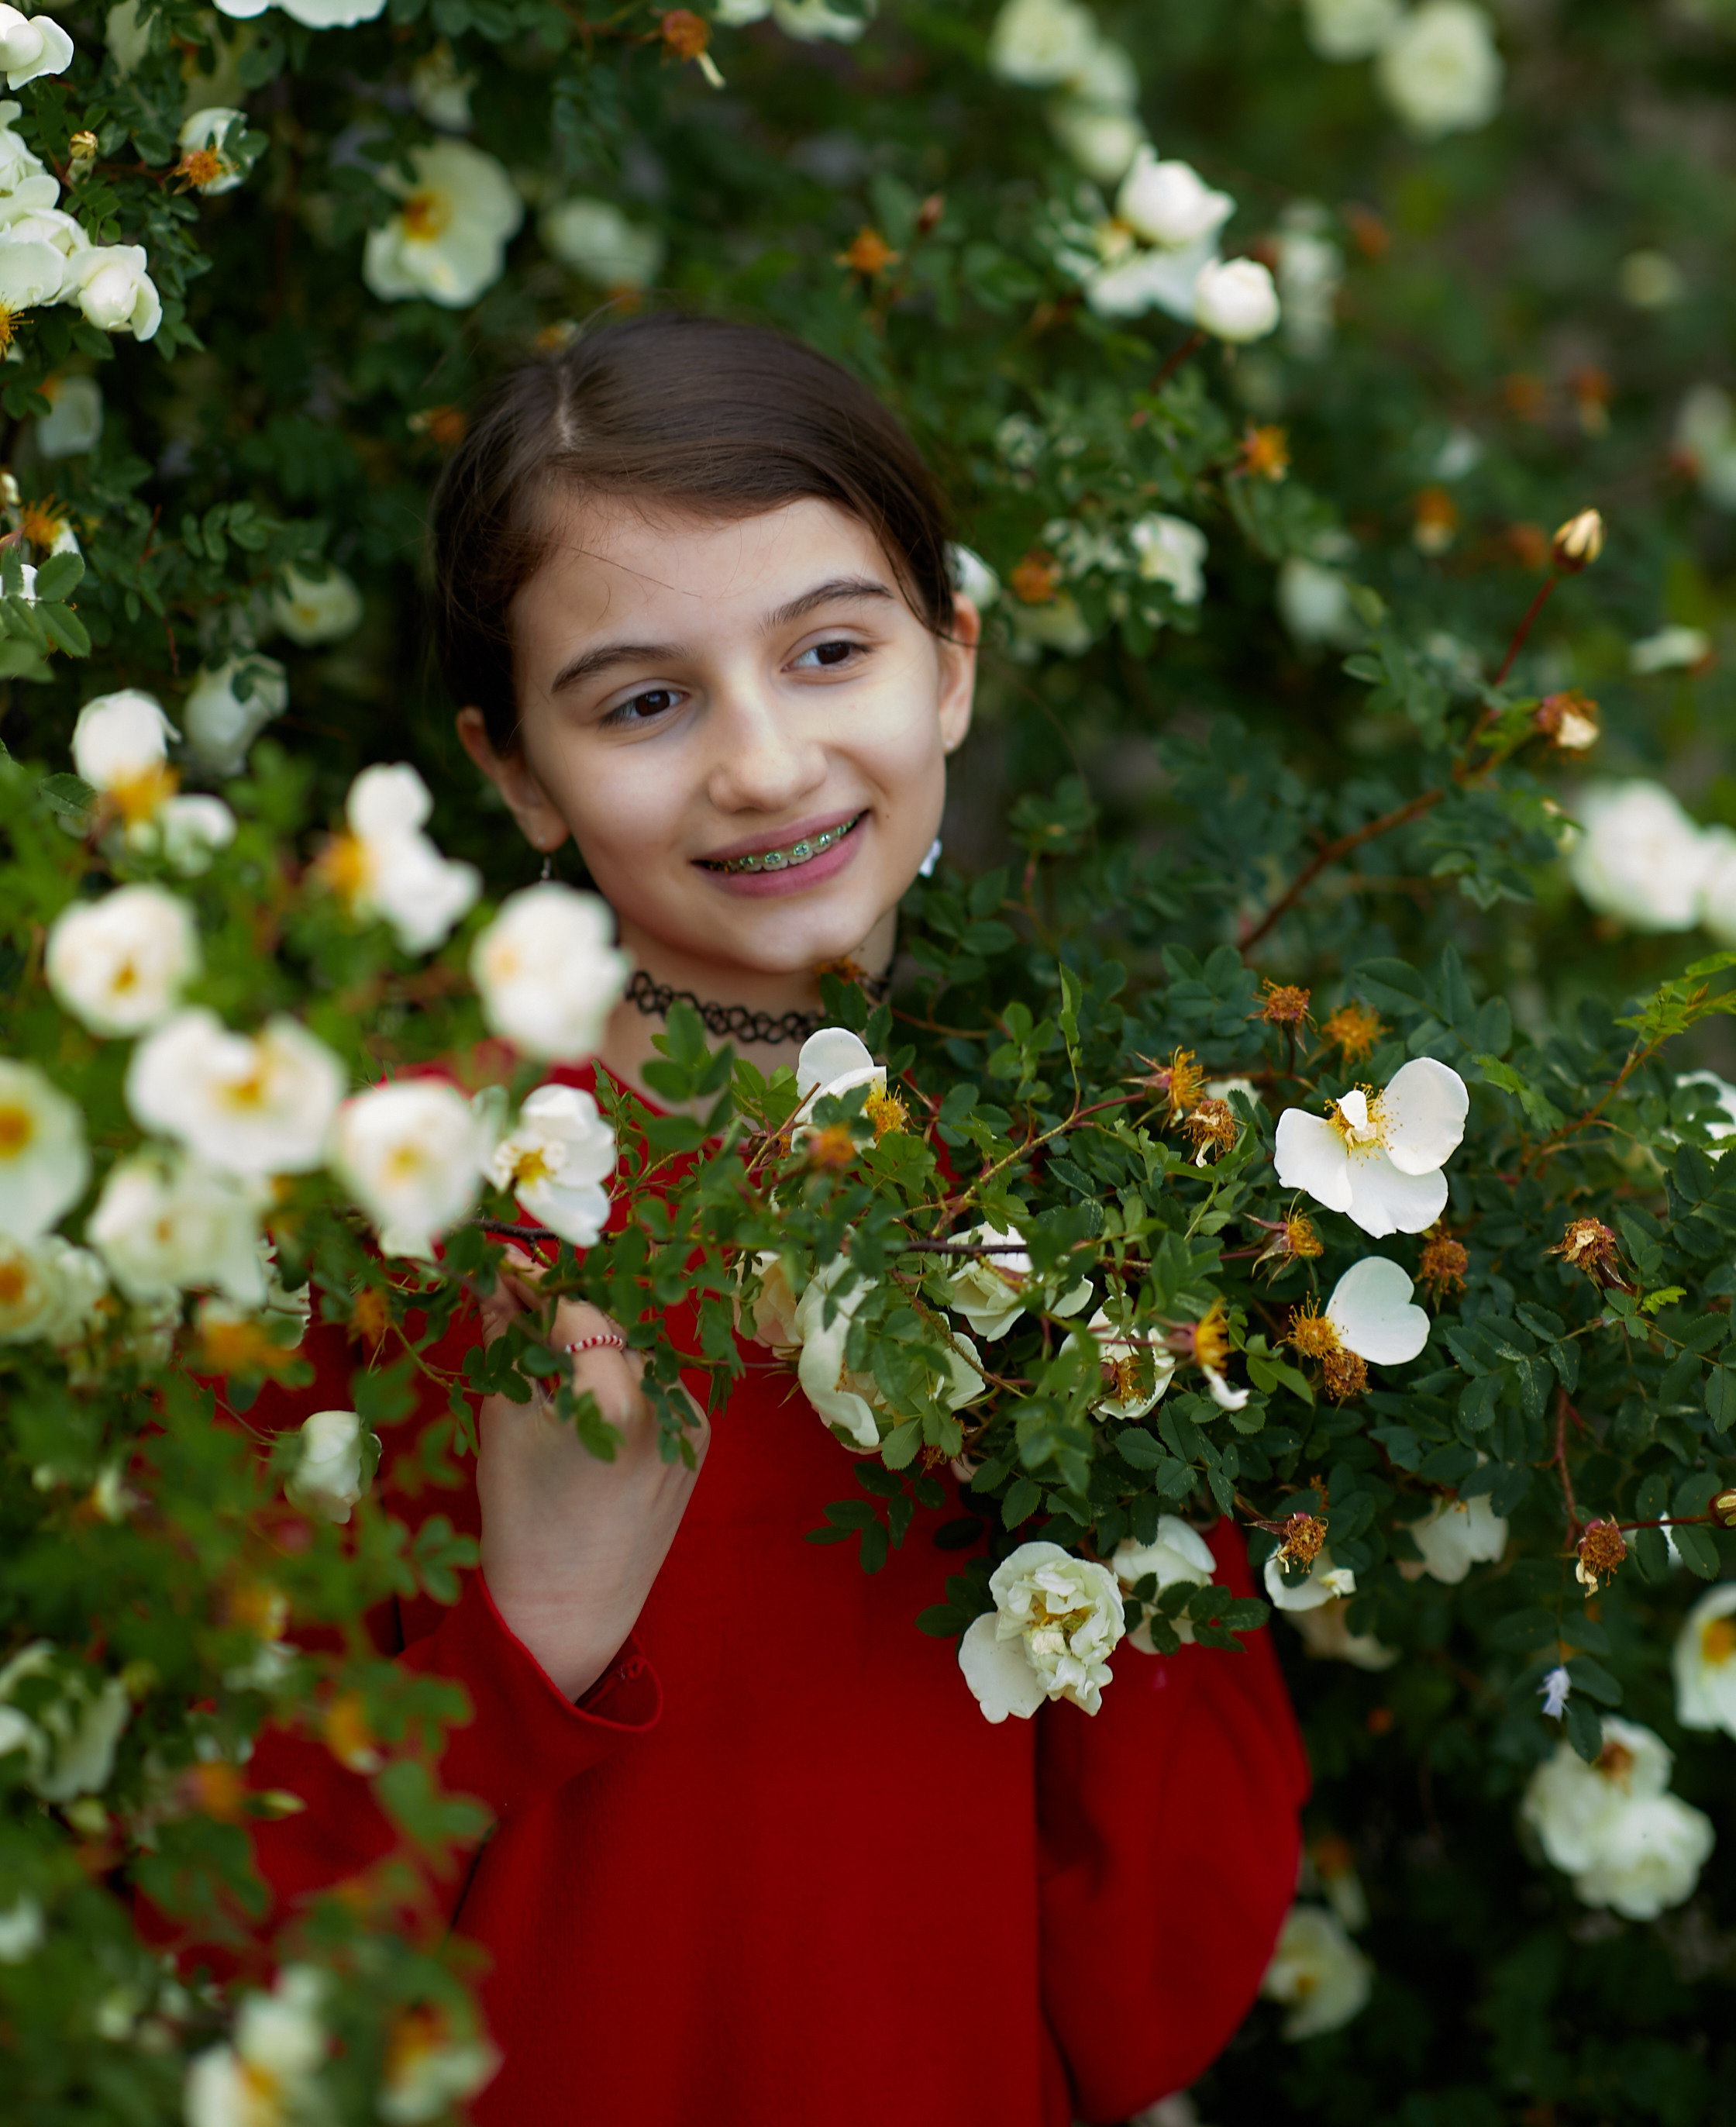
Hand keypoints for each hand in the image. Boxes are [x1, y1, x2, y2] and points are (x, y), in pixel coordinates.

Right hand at [473, 1249, 707, 1699]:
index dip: (536, 1286)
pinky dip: (624, 1375)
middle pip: (613, 1326)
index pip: (577, 1314)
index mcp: (613, 1402)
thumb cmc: (521, 1522)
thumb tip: (495, 1285)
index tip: (504, 1266)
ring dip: (597, 1340)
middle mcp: (665, 1405)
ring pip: (639, 1351)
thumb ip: (508, 1346)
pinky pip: (659, 1386)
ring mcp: (692, 1424)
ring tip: (548, 1338)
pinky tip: (588, 1382)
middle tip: (517, 1292)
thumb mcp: (504, 1425)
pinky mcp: (700, 1441)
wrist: (570, 1606)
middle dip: (565, 1309)